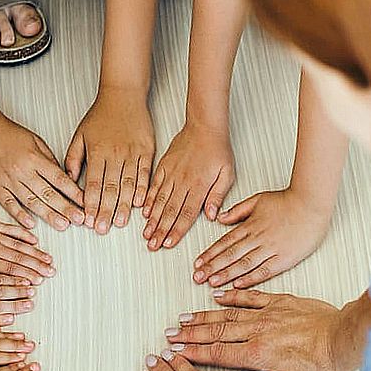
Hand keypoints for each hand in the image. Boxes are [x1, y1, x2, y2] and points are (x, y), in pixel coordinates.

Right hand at [0, 115, 85, 231]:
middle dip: (66, 208)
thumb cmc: (8, 133)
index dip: (74, 193)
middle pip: (48, 193)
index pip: (59, 179)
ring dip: (48, 215)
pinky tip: (30, 224)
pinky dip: (19, 215)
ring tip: (62, 224)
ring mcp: (8, 180)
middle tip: (79, 219)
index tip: (85, 202)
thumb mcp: (35, 140)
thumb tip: (63, 177)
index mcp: (34, 158)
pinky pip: (9, 204)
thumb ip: (49, 160)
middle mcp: (22, 171)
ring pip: (31, 202)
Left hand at [0, 213, 53, 283]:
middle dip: (36, 267)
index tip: (37, 284)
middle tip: (49, 273)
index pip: (9, 271)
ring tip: (48, 260)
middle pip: (18, 260)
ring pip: (19, 246)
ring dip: (35, 253)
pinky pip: (11, 229)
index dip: (25, 278)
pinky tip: (34, 240)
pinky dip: (23, 234)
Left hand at [64, 89, 153, 233]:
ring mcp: (132, 153)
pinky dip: (143, 190)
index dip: (91, 204)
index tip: (88, 219)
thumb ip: (72, 158)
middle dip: (106, 211)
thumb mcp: (80, 135)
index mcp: (97, 152)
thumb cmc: (101, 115)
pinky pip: (145, 174)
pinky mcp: (147, 150)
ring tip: (121, 222)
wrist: (124, 95)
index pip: (93, 183)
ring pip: (128, 185)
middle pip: (110, 188)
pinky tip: (140, 203)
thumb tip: (68, 180)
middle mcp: (115, 154)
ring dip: (124, 206)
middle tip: (103, 228)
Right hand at [142, 120, 234, 250]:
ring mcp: (171, 174)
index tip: (169, 243)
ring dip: (152, 220)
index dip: (177, 230)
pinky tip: (144, 211)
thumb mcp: (227, 173)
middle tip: (153, 245)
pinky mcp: (164, 166)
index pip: (187, 214)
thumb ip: (218, 195)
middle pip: (170, 211)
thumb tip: (212, 215)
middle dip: (160, 231)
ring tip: (146, 233)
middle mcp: (183, 182)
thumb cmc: (217, 149)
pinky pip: (154, 186)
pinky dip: (148, 200)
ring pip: (159, 201)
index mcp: (199, 186)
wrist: (204, 126)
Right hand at [166, 288, 370, 370]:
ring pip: (228, 314)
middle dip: (191, 334)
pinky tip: (217, 296)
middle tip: (171, 334)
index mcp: (259, 354)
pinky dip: (232, 296)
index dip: (194, 353)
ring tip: (184, 318)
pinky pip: (251, 296)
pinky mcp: (281, 301)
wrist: (345, 338)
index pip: (218, 353)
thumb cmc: (322, 368)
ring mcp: (269, 313)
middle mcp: (259, 331)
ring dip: (204, 316)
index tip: (176, 351)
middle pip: (217, 332)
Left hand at [193, 187, 331, 288]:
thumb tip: (220, 218)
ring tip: (211, 283)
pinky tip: (238, 285)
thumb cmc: (287, 201)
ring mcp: (271, 249)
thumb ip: (238, 210)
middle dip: (212, 267)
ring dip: (226, 274)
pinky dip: (250, 278)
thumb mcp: (258, 199)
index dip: (210, 253)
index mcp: (250, 225)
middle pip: (230, 255)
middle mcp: (258, 239)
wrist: (312, 204)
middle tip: (197, 278)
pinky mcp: (285, 258)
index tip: (197, 263)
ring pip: (244, 264)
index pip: (225, 242)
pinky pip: (264, 270)